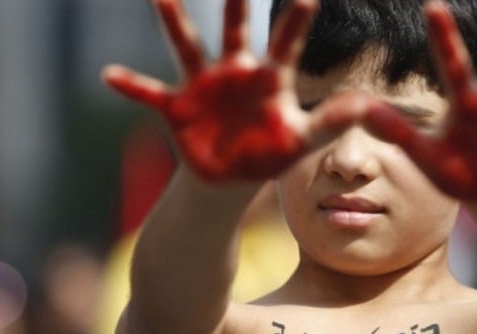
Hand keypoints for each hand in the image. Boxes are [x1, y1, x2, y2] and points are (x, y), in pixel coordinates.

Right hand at [102, 0, 366, 181]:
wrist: (231, 175)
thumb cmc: (270, 152)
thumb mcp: (302, 139)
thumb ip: (331, 122)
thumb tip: (367, 106)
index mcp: (268, 79)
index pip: (284, 45)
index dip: (294, 22)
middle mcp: (234, 72)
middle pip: (234, 29)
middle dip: (236, 3)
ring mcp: (203, 86)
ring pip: (187, 46)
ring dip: (173, 21)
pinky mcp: (177, 107)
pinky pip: (150, 93)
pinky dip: (131, 86)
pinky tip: (109, 75)